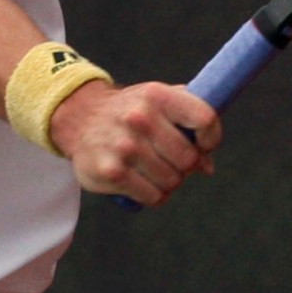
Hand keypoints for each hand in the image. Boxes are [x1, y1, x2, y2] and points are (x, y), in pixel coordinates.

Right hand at [48, 80, 221, 206]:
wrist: (80, 118)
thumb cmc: (130, 111)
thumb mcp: (158, 101)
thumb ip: (188, 121)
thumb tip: (207, 166)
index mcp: (157, 95)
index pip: (205, 119)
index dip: (211, 138)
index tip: (203, 145)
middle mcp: (140, 118)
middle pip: (189, 158)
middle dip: (186, 165)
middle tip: (172, 160)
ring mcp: (125, 146)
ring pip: (172, 181)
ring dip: (169, 182)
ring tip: (154, 170)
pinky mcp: (112, 172)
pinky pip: (153, 197)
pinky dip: (154, 195)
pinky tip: (143, 182)